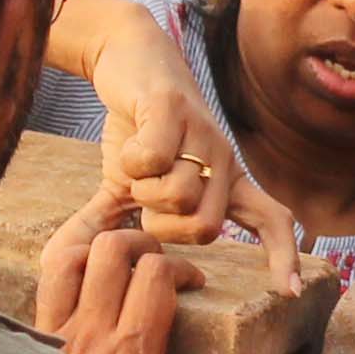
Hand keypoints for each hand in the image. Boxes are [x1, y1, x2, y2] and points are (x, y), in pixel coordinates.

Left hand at [34, 194, 196, 353]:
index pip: (156, 274)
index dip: (181, 268)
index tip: (193, 285)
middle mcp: (90, 334)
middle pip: (114, 252)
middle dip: (143, 245)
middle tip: (158, 264)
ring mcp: (53, 336)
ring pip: (71, 258)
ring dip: (97, 251)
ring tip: (117, 265)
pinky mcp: (29, 344)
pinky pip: (42, 286)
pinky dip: (63, 271)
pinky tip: (79, 285)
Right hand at [88, 35, 301, 287]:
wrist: (127, 60)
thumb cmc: (137, 130)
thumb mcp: (125, 185)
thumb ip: (109, 225)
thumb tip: (65, 262)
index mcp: (223, 181)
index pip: (269, 220)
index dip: (281, 255)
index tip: (289, 292)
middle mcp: (223, 158)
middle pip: (205, 228)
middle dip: (164, 228)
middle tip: (144, 199)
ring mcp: (202, 132)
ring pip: (178, 195)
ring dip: (142, 189)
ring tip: (138, 165)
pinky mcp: (174, 108)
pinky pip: (153, 159)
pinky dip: (130, 160)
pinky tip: (129, 144)